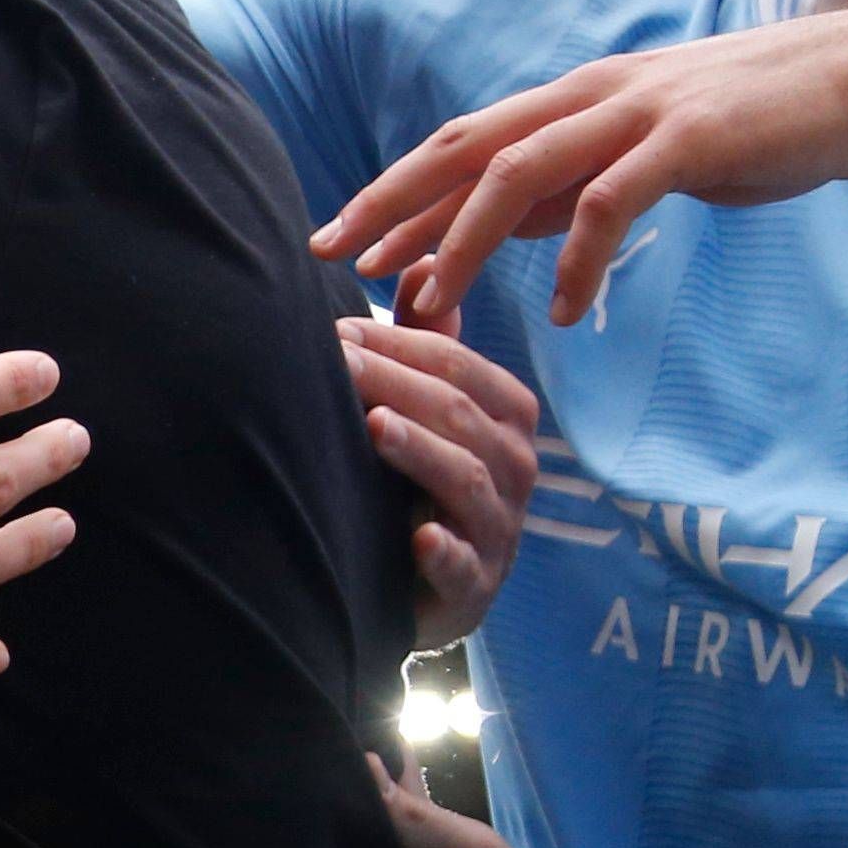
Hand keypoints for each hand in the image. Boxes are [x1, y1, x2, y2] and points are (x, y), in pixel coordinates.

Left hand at [310, 3, 847, 323]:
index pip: (462, 144)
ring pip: (520, 173)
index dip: (395, 192)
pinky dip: (582, 258)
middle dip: (392, 204)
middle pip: (464, 148)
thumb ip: (572, 183)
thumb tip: (499, 228)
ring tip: (427, 302)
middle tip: (332, 259)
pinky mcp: (692, 138)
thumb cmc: (762, 120)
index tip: (338, 240)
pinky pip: (615, 202)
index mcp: (576, 98)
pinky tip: (569, 313)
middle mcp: (592, 95)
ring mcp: (638, 112)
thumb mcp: (647, 152)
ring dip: (464, 240)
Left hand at [343, 284, 538, 650]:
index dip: (396, 345)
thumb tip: (421, 261)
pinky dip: (446, 552)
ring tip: (374, 427)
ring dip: (420, 453)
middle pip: (458, 414)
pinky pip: (466, 566)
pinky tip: (421, 538)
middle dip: (394, 384)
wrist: (417, 585)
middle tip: (332, 363)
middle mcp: (514, 466)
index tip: (334, 331)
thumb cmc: (418, 479)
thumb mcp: (425, 409)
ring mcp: (497, 528)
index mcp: (506, 414)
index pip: (456, 367)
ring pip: (466, 480)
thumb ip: (424, 343)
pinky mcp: (475, 586)